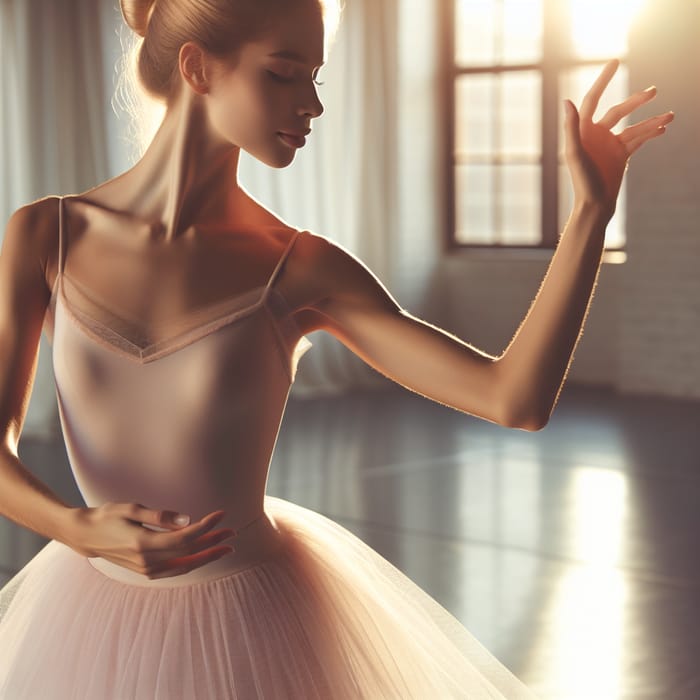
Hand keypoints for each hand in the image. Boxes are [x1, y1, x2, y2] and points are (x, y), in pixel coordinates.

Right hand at [67, 503, 236, 579]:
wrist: (87, 536)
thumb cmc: (109, 516)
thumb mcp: (132, 509)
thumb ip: (160, 516)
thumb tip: (187, 520)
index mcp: (143, 542)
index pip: (184, 538)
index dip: (206, 527)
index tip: (221, 515)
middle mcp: (147, 560)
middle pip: (188, 552)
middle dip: (213, 542)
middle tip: (232, 533)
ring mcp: (147, 569)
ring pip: (185, 565)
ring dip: (207, 556)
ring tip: (226, 547)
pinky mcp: (146, 572)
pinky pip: (175, 571)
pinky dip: (192, 563)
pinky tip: (204, 556)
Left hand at [564, 59, 673, 218]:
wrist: (595, 206)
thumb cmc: (582, 181)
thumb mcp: (574, 154)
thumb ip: (571, 127)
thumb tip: (566, 101)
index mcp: (583, 131)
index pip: (592, 99)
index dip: (603, 80)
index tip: (616, 61)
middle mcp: (595, 135)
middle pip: (618, 111)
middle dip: (636, 101)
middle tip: (654, 91)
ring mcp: (609, 145)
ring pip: (633, 126)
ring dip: (651, 121)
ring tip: (670, 116)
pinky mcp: (621, 155)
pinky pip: (638, 140)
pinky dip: (650, 134)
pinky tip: (664, 129)